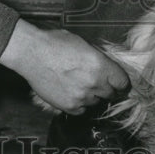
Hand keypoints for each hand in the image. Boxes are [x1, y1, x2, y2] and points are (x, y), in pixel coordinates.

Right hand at [0, 19, 128, 113]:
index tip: (118, 83)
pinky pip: (81, 110)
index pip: (122, 82)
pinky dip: (79, 103)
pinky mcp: (68, 106)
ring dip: (92, 96)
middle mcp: (94, 83)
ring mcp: (81, 97)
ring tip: (79, 85)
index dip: (121, 83)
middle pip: (111, 94)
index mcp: (101, 66)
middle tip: (98, 83)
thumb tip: (106, 67)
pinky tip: (71, 92)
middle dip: (107, 89)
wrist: (32, 53)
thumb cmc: (56, 43)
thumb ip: (98, 59)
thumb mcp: (83, 44)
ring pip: (95, 102)